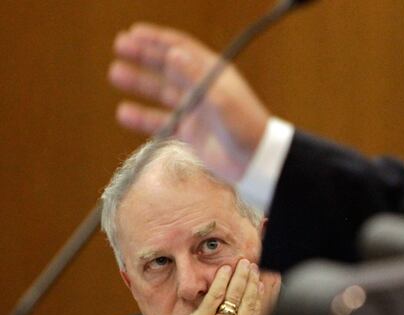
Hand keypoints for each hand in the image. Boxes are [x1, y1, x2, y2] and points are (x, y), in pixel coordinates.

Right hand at [110, 23, 269, 182]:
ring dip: (139, 82)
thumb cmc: (246, 127)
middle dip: (144, 55)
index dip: (158, 39)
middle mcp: (202, 89)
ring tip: (116, 73)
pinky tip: (124, 113)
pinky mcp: (190, 132)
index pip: (182, 49)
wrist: (256, 162)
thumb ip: (196, 77)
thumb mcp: (221, 100)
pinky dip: (143, 117)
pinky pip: (161, 121)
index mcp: (213, 74)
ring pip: (161, 92)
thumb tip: (172, 53)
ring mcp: (195, 110)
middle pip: (168, 66)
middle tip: (119, 46)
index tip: (134, 32)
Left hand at [155, 259, 280, 314]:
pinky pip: (216, 295)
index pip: (259, 313)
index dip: (264, 294)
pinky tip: (226, 269)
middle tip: (254, 267)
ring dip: (241, 277)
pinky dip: (222, 280)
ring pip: (235, 296)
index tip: (265, 282)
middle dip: (253, 281)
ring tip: (244, 264)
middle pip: (249, 301)